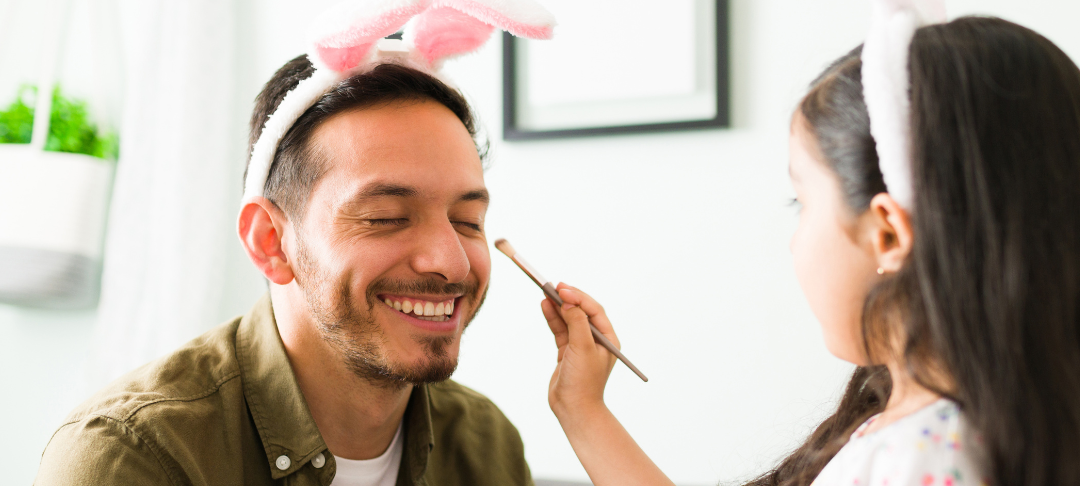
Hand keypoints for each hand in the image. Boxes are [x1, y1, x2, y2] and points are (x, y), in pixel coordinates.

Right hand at [541, 283, 619, 418]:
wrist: (573, 409)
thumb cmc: (584, 382)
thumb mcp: (582, 349)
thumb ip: (577, 323)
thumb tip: (569, 301)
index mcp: (608, 339)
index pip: (594, 311)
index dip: (579, 297)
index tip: (563, 289)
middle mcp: (596, 340)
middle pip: (581, 312)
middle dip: (568, 298)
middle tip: (554, 285)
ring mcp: (580, 346)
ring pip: (568, 319)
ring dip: (558, 306)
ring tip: (545, 292)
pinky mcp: (567, 352)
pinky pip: (560, 330)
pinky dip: (552, 318)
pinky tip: (545, 306)